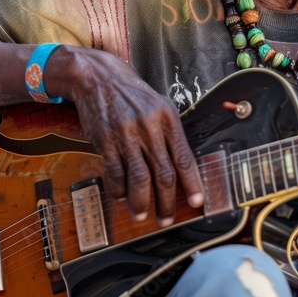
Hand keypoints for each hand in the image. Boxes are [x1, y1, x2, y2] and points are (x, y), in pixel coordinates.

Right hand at [48, 46, 204, 225]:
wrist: (99, 78)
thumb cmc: (133, 95)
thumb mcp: (160, 106)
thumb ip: (170, 134)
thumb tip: (182, 168)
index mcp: (168, 119)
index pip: (184, 157)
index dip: (193, 183)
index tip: (197, 202)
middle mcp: (150, 127)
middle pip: (163, 173)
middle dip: (167, 202)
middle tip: (166, 218)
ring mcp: (126, 134)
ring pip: (139, 177)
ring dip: (142, 202)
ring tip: (142, 215)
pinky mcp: (105, 140)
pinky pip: (115, 172)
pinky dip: (119, 189)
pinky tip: (122, 196)